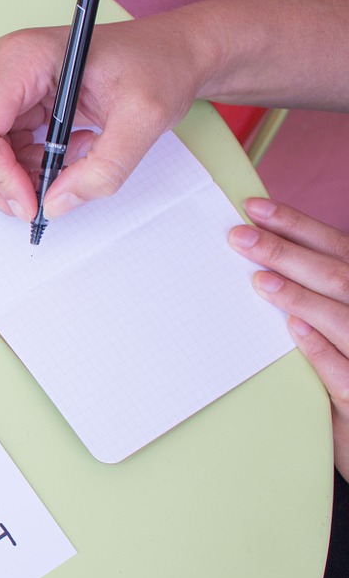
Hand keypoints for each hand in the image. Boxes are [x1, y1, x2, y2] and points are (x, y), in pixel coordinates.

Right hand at [0, 17, 204, 222]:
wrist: (172, 53)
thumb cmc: (158, 64)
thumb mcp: (144, 118)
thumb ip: (104, 168)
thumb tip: (56, 205)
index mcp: (23, 58)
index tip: (32, 203)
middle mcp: (2, 69)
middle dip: (4, 184)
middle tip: (45, 202)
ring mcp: (3, 87)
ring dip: (19, 179)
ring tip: (71, 168)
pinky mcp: (13, 106)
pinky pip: (1, 154)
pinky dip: (29, 171)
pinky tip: (67, 157)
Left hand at [233, 198, 348, 477]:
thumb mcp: (338, 324)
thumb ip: (317, 290)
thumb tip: (262, 258)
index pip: (337, 247)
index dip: (297, 224)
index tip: (254, 207)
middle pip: (338, 274)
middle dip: (287, 251)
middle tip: (238, 236)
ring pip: (343, 316)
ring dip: (301, 296)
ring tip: (260, 280)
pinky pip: (343, 370)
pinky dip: (320, 348)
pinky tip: (294, 329)